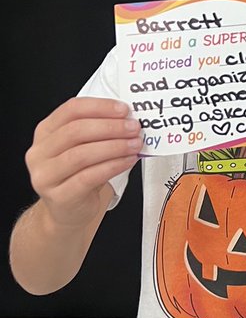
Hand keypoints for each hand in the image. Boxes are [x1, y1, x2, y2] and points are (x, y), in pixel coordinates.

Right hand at [26, 97, 141, 229]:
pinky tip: (128, 161)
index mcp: (45, 132)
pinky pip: (89, 177)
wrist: (67, 211)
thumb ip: (98, 129)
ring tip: (134, 144)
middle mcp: (39, 153)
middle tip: (133, 128)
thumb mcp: (83, 146)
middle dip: (110, 127)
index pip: (71, 110)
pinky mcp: (59, 196)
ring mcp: (45, 176)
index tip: (124, 109)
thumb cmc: (77, 174)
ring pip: (81, 154)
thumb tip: (127, 118)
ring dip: (114, 146)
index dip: (100, 107)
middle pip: (76, 131)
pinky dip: (112, 166)